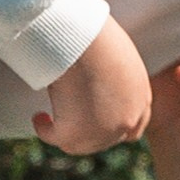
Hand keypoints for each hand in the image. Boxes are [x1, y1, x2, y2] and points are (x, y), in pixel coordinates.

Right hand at [34, 13, 153, 152]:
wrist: (85, 38)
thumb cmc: (98, 35)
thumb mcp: (117, 56)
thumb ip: (114, 74)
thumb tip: (96, 75)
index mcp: (141, 99)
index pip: (133, 127)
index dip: (113, 126)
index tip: (94, 118)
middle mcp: (127, 120)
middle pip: (105, 140)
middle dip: (86, 132)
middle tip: (66, 119)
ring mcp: (103, 131)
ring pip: (79, 144)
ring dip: (63, 133)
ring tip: (47, 118)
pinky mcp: (74, 134)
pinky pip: (54, 138)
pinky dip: (44, 129)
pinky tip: (38, 118)